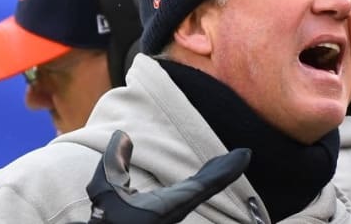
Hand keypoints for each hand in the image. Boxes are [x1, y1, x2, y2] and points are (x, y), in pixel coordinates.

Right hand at [79, 130, 250, 223]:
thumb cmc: (109, 220)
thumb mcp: (104, 190)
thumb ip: (113, 163)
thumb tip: (122, 135)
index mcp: (170, 205)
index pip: (207, 185)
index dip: (228, 169)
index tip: (245, 155)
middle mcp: (177, 208)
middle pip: (210, 185)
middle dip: (226, 169)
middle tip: (244, 154)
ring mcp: (174, 209)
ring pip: (203, 189)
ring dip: (216, 173)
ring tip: (228, 160)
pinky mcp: (169, 210)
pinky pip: (194, 192)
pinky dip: (205, 179)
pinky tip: (207, 173)